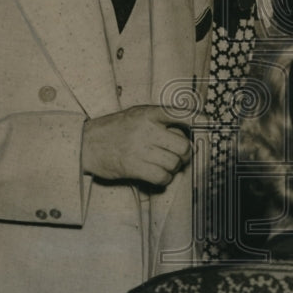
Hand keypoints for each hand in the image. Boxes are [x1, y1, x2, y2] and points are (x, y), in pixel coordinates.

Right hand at [81, 105, 196, 185]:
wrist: (86, 144)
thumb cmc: (115, 129)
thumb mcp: (136, 114)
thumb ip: (159, 119)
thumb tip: (186, 131)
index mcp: (148, 113)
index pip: (179, 113)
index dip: (197, 119)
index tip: (206, 122)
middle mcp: (146, 129)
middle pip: (182, 145)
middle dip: (185, 154)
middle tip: (180, 156)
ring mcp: (140, 149)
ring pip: (173, 163)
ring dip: (174, 168)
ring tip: (165, 165)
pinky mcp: (133, 167)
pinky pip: (161, 177)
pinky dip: (164, 179)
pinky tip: (158, 175)